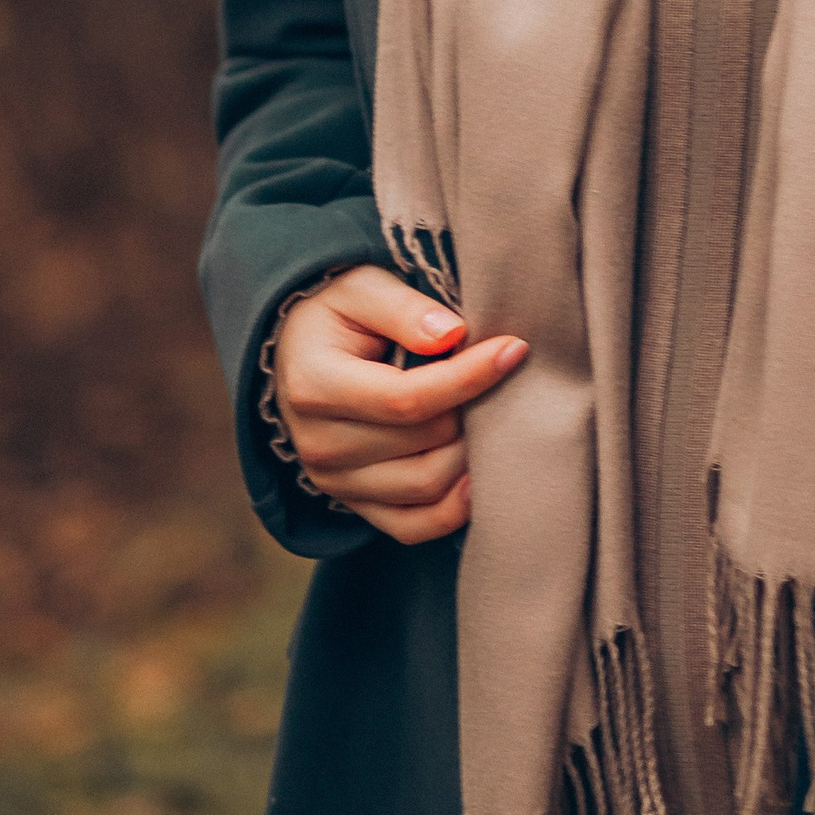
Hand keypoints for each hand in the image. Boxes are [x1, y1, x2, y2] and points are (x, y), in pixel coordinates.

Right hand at [270, 263, 526, 543]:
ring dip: (470, 453)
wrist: (301, 354)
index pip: (406, 398)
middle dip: (474, 409)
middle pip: (425, 442)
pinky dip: (454, 508)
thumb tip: (452, 335)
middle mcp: (319, 445)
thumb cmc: (338, 314)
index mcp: (314, 387)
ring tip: (491, 413)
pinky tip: (478, 473)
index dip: (468, 377)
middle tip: (502, 376)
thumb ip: (404, 308)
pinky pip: (413, 527)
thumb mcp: (361, 287)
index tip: (513, 348)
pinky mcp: (355, 506)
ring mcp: (335, 483)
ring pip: (427, 487)